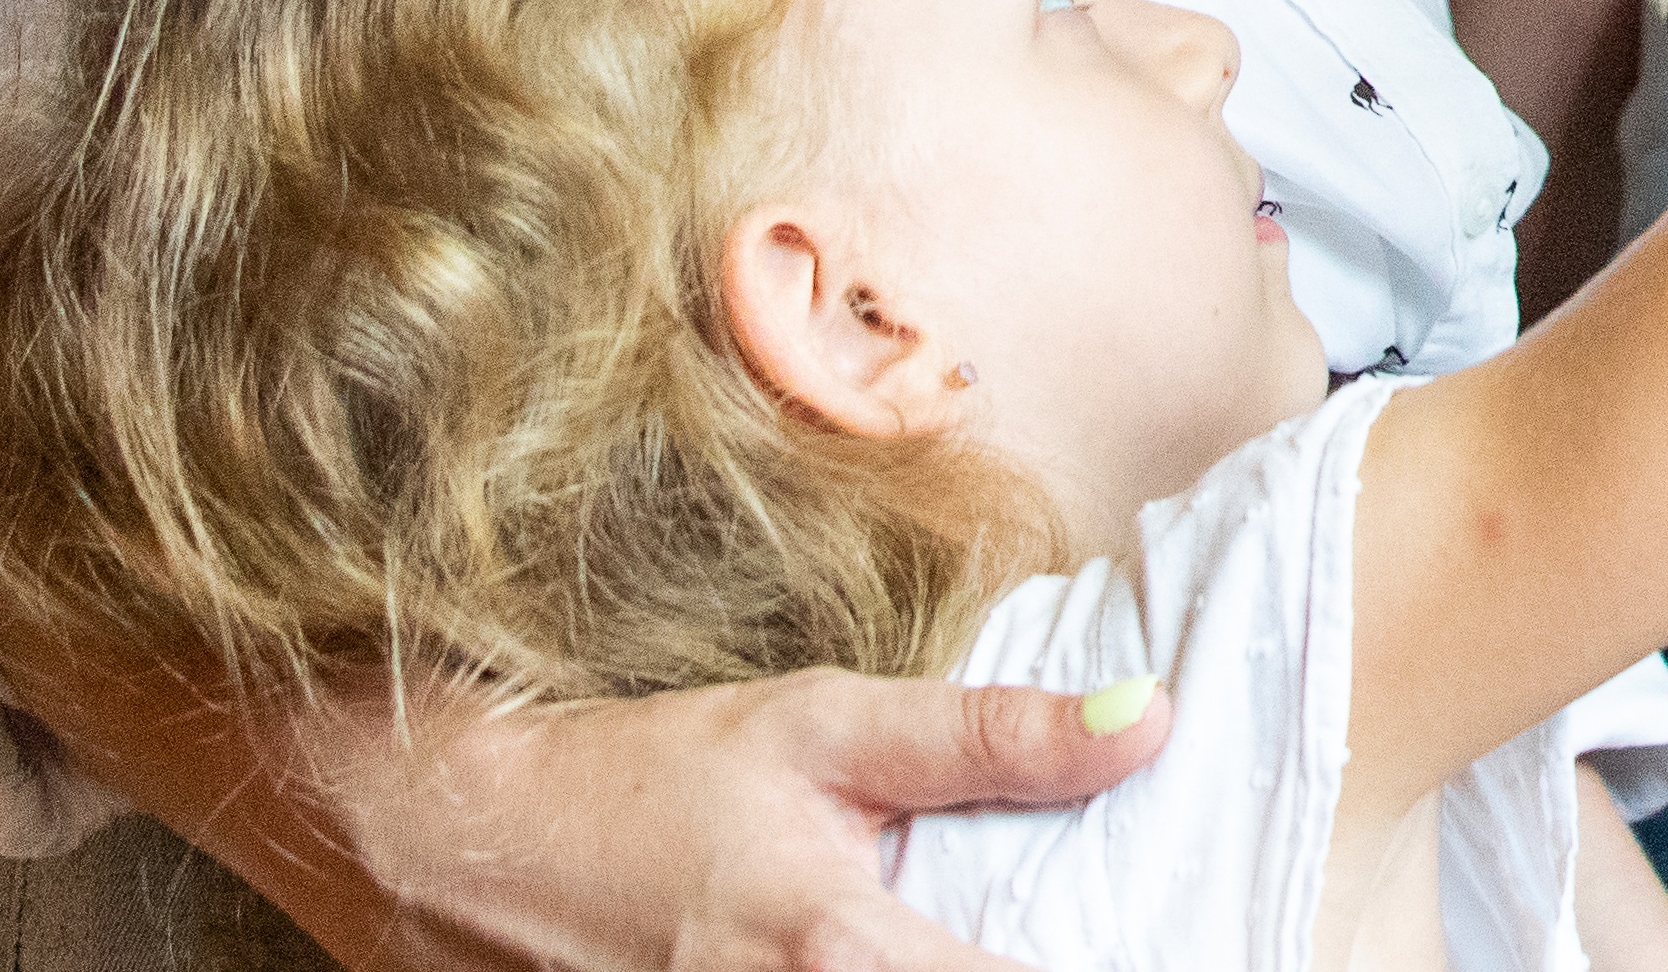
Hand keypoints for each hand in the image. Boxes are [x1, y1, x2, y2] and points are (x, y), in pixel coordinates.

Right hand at [191, 664, 1168, 971]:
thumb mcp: (820, 727)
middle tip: (1104, 934)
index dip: (1112, 968)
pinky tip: (905, 967)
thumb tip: (1152, 720)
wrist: (454, 849)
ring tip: (987, 944)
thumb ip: (990, 738)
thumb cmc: (643, 781)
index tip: (1213, 951)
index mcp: (841, 954)